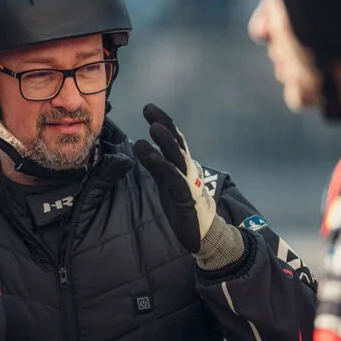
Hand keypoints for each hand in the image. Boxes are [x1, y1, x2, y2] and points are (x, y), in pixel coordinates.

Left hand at [133, 103, 216, 253]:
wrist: (201, 232)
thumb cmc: (182, 203)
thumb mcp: (164, 180)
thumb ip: (154, 163)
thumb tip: (139, 143)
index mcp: (181, 163)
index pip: (173, 138)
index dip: (162, 121)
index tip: (149, 108)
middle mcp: (187, 168)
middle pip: (176, 142)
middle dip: (164, 124)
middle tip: (150, 110)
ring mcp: (188, 182)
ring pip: (178, 157)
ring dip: (167, 142)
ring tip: (154, 127)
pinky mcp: (186, 198)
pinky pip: (176, 180)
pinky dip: (165, 167)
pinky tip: (154, 157)